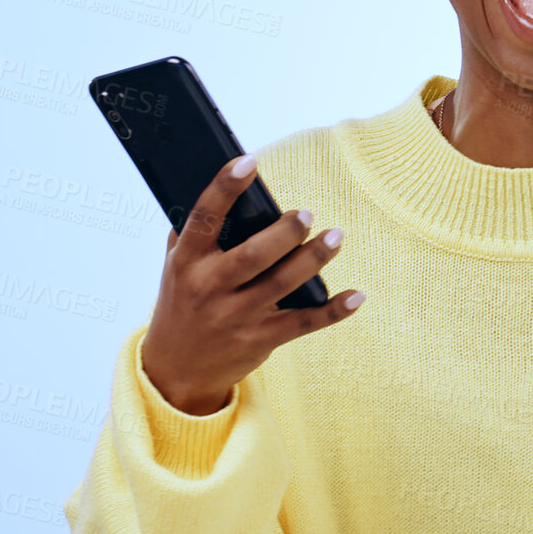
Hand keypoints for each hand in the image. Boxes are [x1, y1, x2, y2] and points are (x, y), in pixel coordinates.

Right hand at [140, 153, 363, 414]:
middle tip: (307, 213)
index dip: (225, 187)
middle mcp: (210, 288)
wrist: (175, 371)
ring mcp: (236, 316)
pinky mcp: (260, 339)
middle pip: (254, 255)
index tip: (248, 162)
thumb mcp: (176, 268)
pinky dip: (333, 310)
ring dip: (314, 258)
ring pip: (282, 284)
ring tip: (336, 236)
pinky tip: (357, 296)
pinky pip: (303, 323)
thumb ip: (194, 235)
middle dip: (285, 233)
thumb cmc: (183, 304)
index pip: (204, 217)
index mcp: (187, 262)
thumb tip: (229, 192)